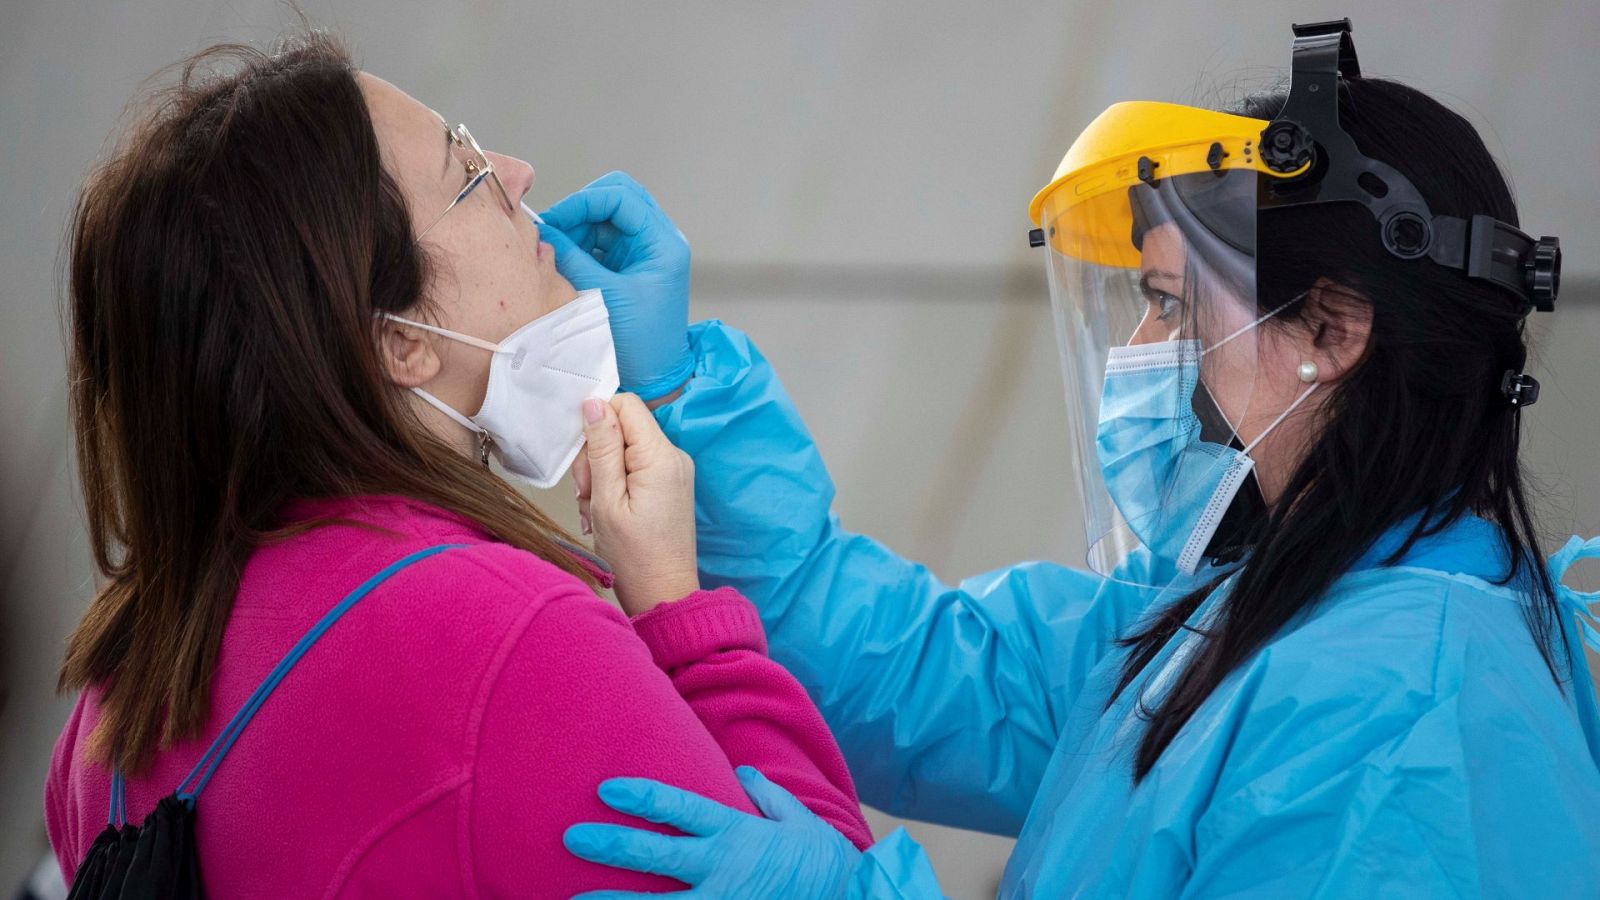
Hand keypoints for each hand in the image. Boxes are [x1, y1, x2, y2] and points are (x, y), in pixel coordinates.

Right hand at [540, 172, 692, 400]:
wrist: (656, 379)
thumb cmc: (640, 344)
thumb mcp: (603, 295)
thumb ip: (572, 257)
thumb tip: (543, 230)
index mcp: (662, 243)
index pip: (620, 197)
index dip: (583, 202)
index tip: (554, 222)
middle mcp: (657, 241)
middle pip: (615, 199)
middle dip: (580, 211)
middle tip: (554, 233)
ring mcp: (643, 253)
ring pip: (604, 219)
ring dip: (577, 229)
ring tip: (555, 252)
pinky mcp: (629, 266)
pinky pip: (601, 241)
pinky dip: (580, 245)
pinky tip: (563, 261)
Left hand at [565, 766, 861, 898]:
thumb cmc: (827, 867)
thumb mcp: (801, 824)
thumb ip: (768, 797)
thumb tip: (743, 773)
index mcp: (738, 835)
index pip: (680, 810)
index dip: (642, 798)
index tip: (607, 789)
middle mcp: (723, 870)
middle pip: (655, 856)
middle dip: (610, 844)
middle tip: (571, 836)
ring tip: (573, 898)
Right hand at [575, 394, 697, 614]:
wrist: (663, 594)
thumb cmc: (633, 557)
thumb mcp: (606, 500)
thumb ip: (601, 449)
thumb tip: (594, 403)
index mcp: (661, 456)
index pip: (625, 404)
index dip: (597, 422)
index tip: (585, 460)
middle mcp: (674, 456)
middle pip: (623, 426)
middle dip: (596, 455)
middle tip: (589, 493)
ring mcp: (674, 470)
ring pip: (625, 448)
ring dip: (602, 474)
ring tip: (597, 509)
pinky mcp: (670, 484)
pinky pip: (635, 466)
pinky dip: (615, 484)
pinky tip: (608, 511)